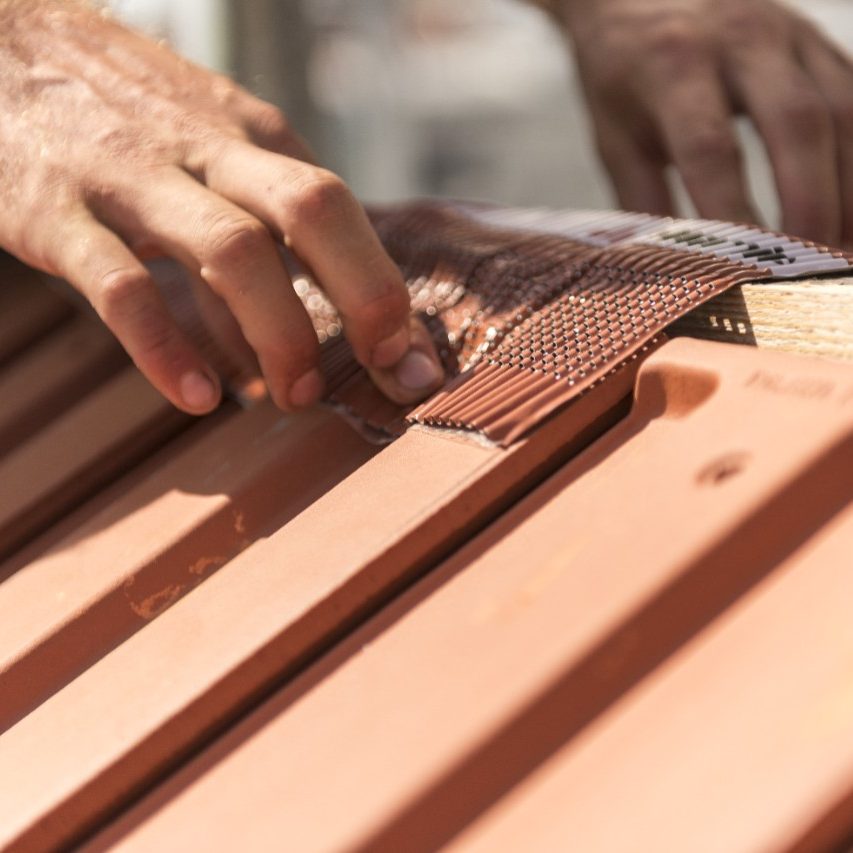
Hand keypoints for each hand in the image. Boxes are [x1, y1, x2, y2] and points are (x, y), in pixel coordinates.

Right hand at [0, 1, 443, 413]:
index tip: (410, 359)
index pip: (342, 210)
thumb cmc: (119, 117)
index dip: (386, 289)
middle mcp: (206, 148)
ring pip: (233, 252)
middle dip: (365, 296)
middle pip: (315, 212)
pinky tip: (201, 397)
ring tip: (295, 396)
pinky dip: (168, 350)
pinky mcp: (57, 213)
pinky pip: (124, 289)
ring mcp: (132, 177)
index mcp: (251, 134)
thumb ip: (254, 238)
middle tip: (382, 370)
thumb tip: (303, 335)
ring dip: (280, 334)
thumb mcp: (205, 155)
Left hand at [554, 0, 852, 245]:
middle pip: (798, 122)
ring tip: (845, 250)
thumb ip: (642, 204)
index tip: (746, 268)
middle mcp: (741, 39)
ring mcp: (790, 34)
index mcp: (673, 67)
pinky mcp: (819, 42)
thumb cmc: (623, 77)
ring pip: (844, 110)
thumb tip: (669, 272)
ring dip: (851, 188)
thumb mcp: (616, 139)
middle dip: (813, 203)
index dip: (733, 211)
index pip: (711, 148)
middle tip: (816, 266)